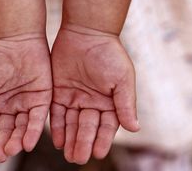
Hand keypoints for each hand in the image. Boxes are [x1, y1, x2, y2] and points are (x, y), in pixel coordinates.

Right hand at [0, 34, 51, 162]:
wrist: (16, 38)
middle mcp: (11, 106)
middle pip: (8, 131)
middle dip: (4, 144)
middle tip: (1, 155)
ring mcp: (26, 102)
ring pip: (23, 127)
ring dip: (18, 140)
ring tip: (12, 150)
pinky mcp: (42, 97)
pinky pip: (38, 118)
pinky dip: (33, 131)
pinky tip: (28, 143)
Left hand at [50, 26, 138, 163]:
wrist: (86, 33)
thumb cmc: (109, 54)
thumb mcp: (122, 78)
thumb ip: (126, 103)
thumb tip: (135, 128)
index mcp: (109, 103)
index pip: (106, 126)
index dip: (102, 139)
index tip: (98, 153)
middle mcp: (92, 104)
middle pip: (87, 128)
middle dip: (83, 143)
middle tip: (78, 158)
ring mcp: (75, 99)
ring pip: (72, 124)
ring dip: (70, 139)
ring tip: (68, 154)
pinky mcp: (59, 93)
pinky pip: (57, 113)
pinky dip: (57, 126)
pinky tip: (57, 140)